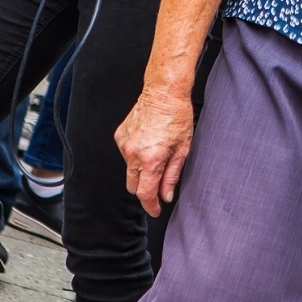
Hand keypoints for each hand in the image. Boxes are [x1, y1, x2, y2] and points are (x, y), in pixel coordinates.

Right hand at [115, 85, 193, 216]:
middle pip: (133, 186)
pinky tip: (148, 142)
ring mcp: (123, 144)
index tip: (155, 210)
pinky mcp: (119, 136)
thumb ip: (172, 175)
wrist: (164, 91)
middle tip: (159, 184)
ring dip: (141, 170)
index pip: (145, 193)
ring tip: (157, 153)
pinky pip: (125, 154)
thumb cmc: (177, 116)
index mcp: (150, 159)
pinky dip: (135, 155)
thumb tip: (166, 195)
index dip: (150, 206)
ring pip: (129, 170)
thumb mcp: (182, 149)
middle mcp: (133, 154)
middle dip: (145, 189)